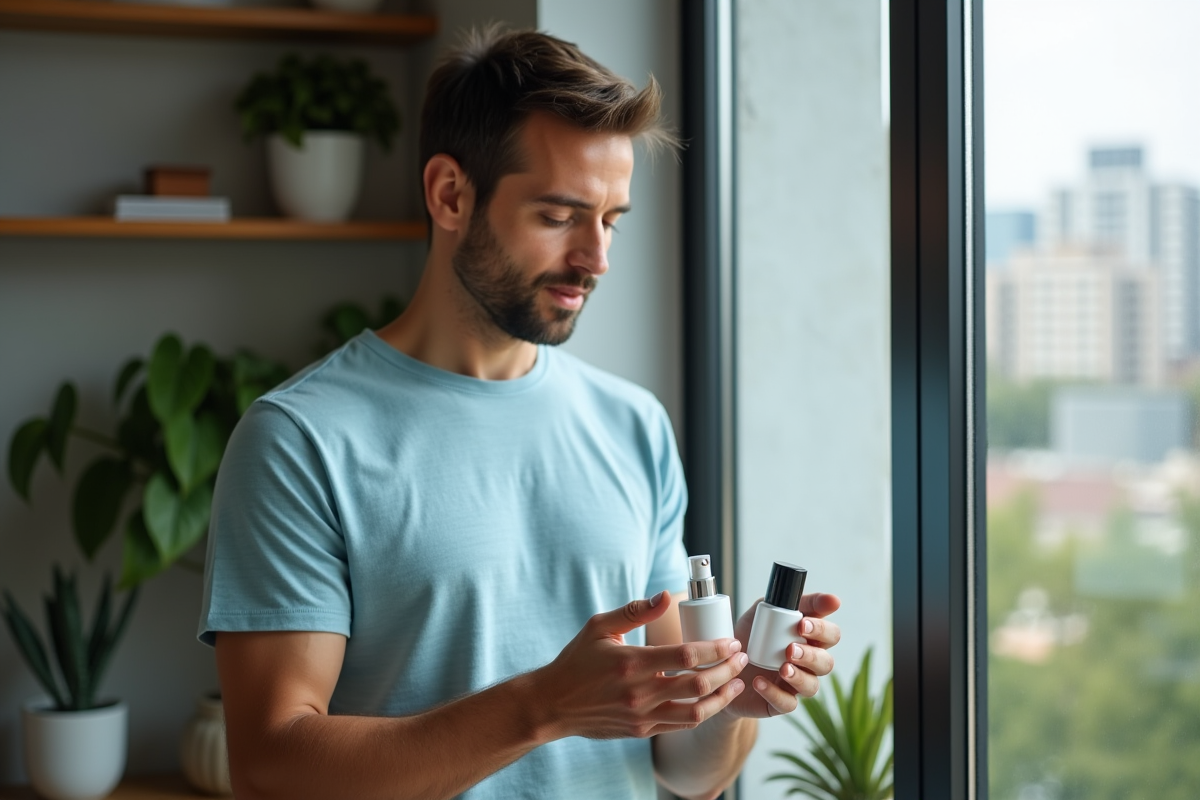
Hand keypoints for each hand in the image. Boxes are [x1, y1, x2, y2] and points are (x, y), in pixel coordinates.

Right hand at [534, 591, 748, 739]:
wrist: (554, 704)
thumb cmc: (577, 661)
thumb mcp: (599, 627)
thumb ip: (635, 611)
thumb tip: (666, 596)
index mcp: (632, 662)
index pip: (687, 655)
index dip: (716, 649)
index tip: (731, 642)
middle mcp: (640, 693)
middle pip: (698, 685)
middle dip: (727, 671)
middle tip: (741, 659)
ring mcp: (642, 716)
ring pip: (696, 712)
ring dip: (722, 697)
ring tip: (737, 683)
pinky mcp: (642, 731)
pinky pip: (681, 725)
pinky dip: (702, 712)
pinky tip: (712, 699)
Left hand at [721, 593, 841, 718]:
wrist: (721, 665)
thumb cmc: (749, 635)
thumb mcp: (764, 611)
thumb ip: (790, 601)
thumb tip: (830, 599)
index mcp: (808, 639)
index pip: (830, 634)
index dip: (822, 630)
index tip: (803, 624)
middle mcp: (807, 663)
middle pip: (826, 663)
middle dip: (811, 655)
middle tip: (790, 649)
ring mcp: (795, 685)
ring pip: (812, 686)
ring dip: (799, 677)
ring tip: (782, 668)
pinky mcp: (779, 703)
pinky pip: (787, 704)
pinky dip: (774, 693)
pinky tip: (759, 682)